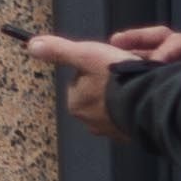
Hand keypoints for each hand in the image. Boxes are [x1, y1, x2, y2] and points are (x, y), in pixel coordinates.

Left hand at [23, 27, 180, 139]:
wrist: (148, 101)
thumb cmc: (117, 79)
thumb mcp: (86, 54)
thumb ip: (59, 50)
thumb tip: (33, 45)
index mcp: (75, 103)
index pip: (79, 80)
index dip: (93, 68)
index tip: (106, 65)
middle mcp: (89, 121)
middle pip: (95, 94)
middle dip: (106, 85)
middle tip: (121, 74)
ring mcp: (110, 130)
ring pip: (111, 106)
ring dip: (119, 97)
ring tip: (132, 86)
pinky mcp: (128, 135)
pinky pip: (126, 117)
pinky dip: (130, 108)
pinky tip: (138, 98)